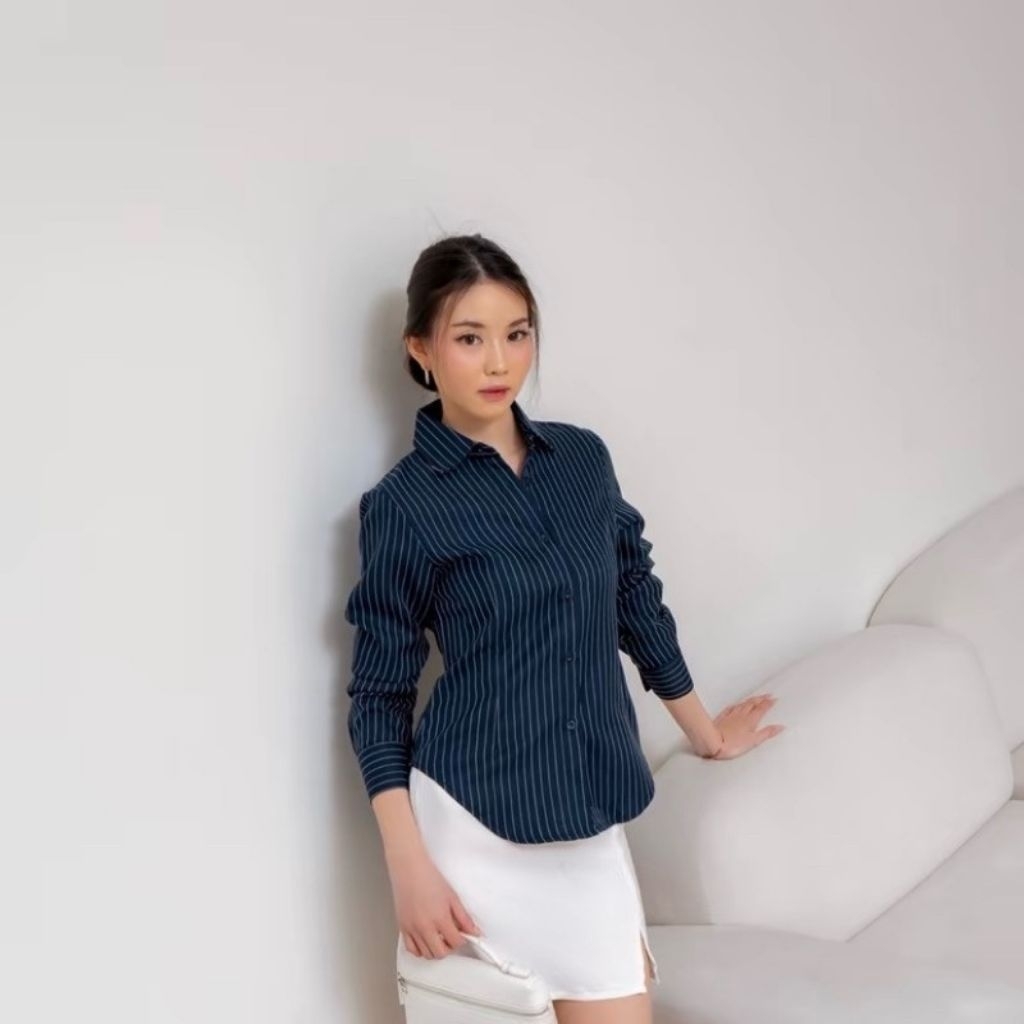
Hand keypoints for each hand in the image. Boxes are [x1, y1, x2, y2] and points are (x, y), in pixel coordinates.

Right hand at [388, 845, 483, 959]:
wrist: (409, 868)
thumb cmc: (429, 877)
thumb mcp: (452, 896)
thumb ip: (464, 917)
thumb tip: (475, 931)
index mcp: (440, 918)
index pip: (456, 942)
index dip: (462, 940)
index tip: (463, 935)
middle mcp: (425, 927)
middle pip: (440, 953)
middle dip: (449, 948)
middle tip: (452, 937)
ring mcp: (412, 929)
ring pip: (426, 954)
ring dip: (435, 950)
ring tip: (439, 938)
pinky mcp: (402, 927)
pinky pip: (411, 949)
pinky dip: (420, 950)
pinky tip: (425, 941)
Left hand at [707, 693, 784, 759]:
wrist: (713, 743)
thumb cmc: (732, 744)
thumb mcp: (754, 741)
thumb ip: (767, 733)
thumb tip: (779, 727)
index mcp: (750, 720)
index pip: (761, 709)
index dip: (768, 703)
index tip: (773, 699)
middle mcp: (741, 715)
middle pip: (752, 704)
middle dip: (761, 699)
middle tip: (767, 695)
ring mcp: (731, 716)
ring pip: (742, 704)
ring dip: (750, 700)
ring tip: (755, 697)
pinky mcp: (722, 718)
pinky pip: (731, 708)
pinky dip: (736, 705)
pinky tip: (736, 704)